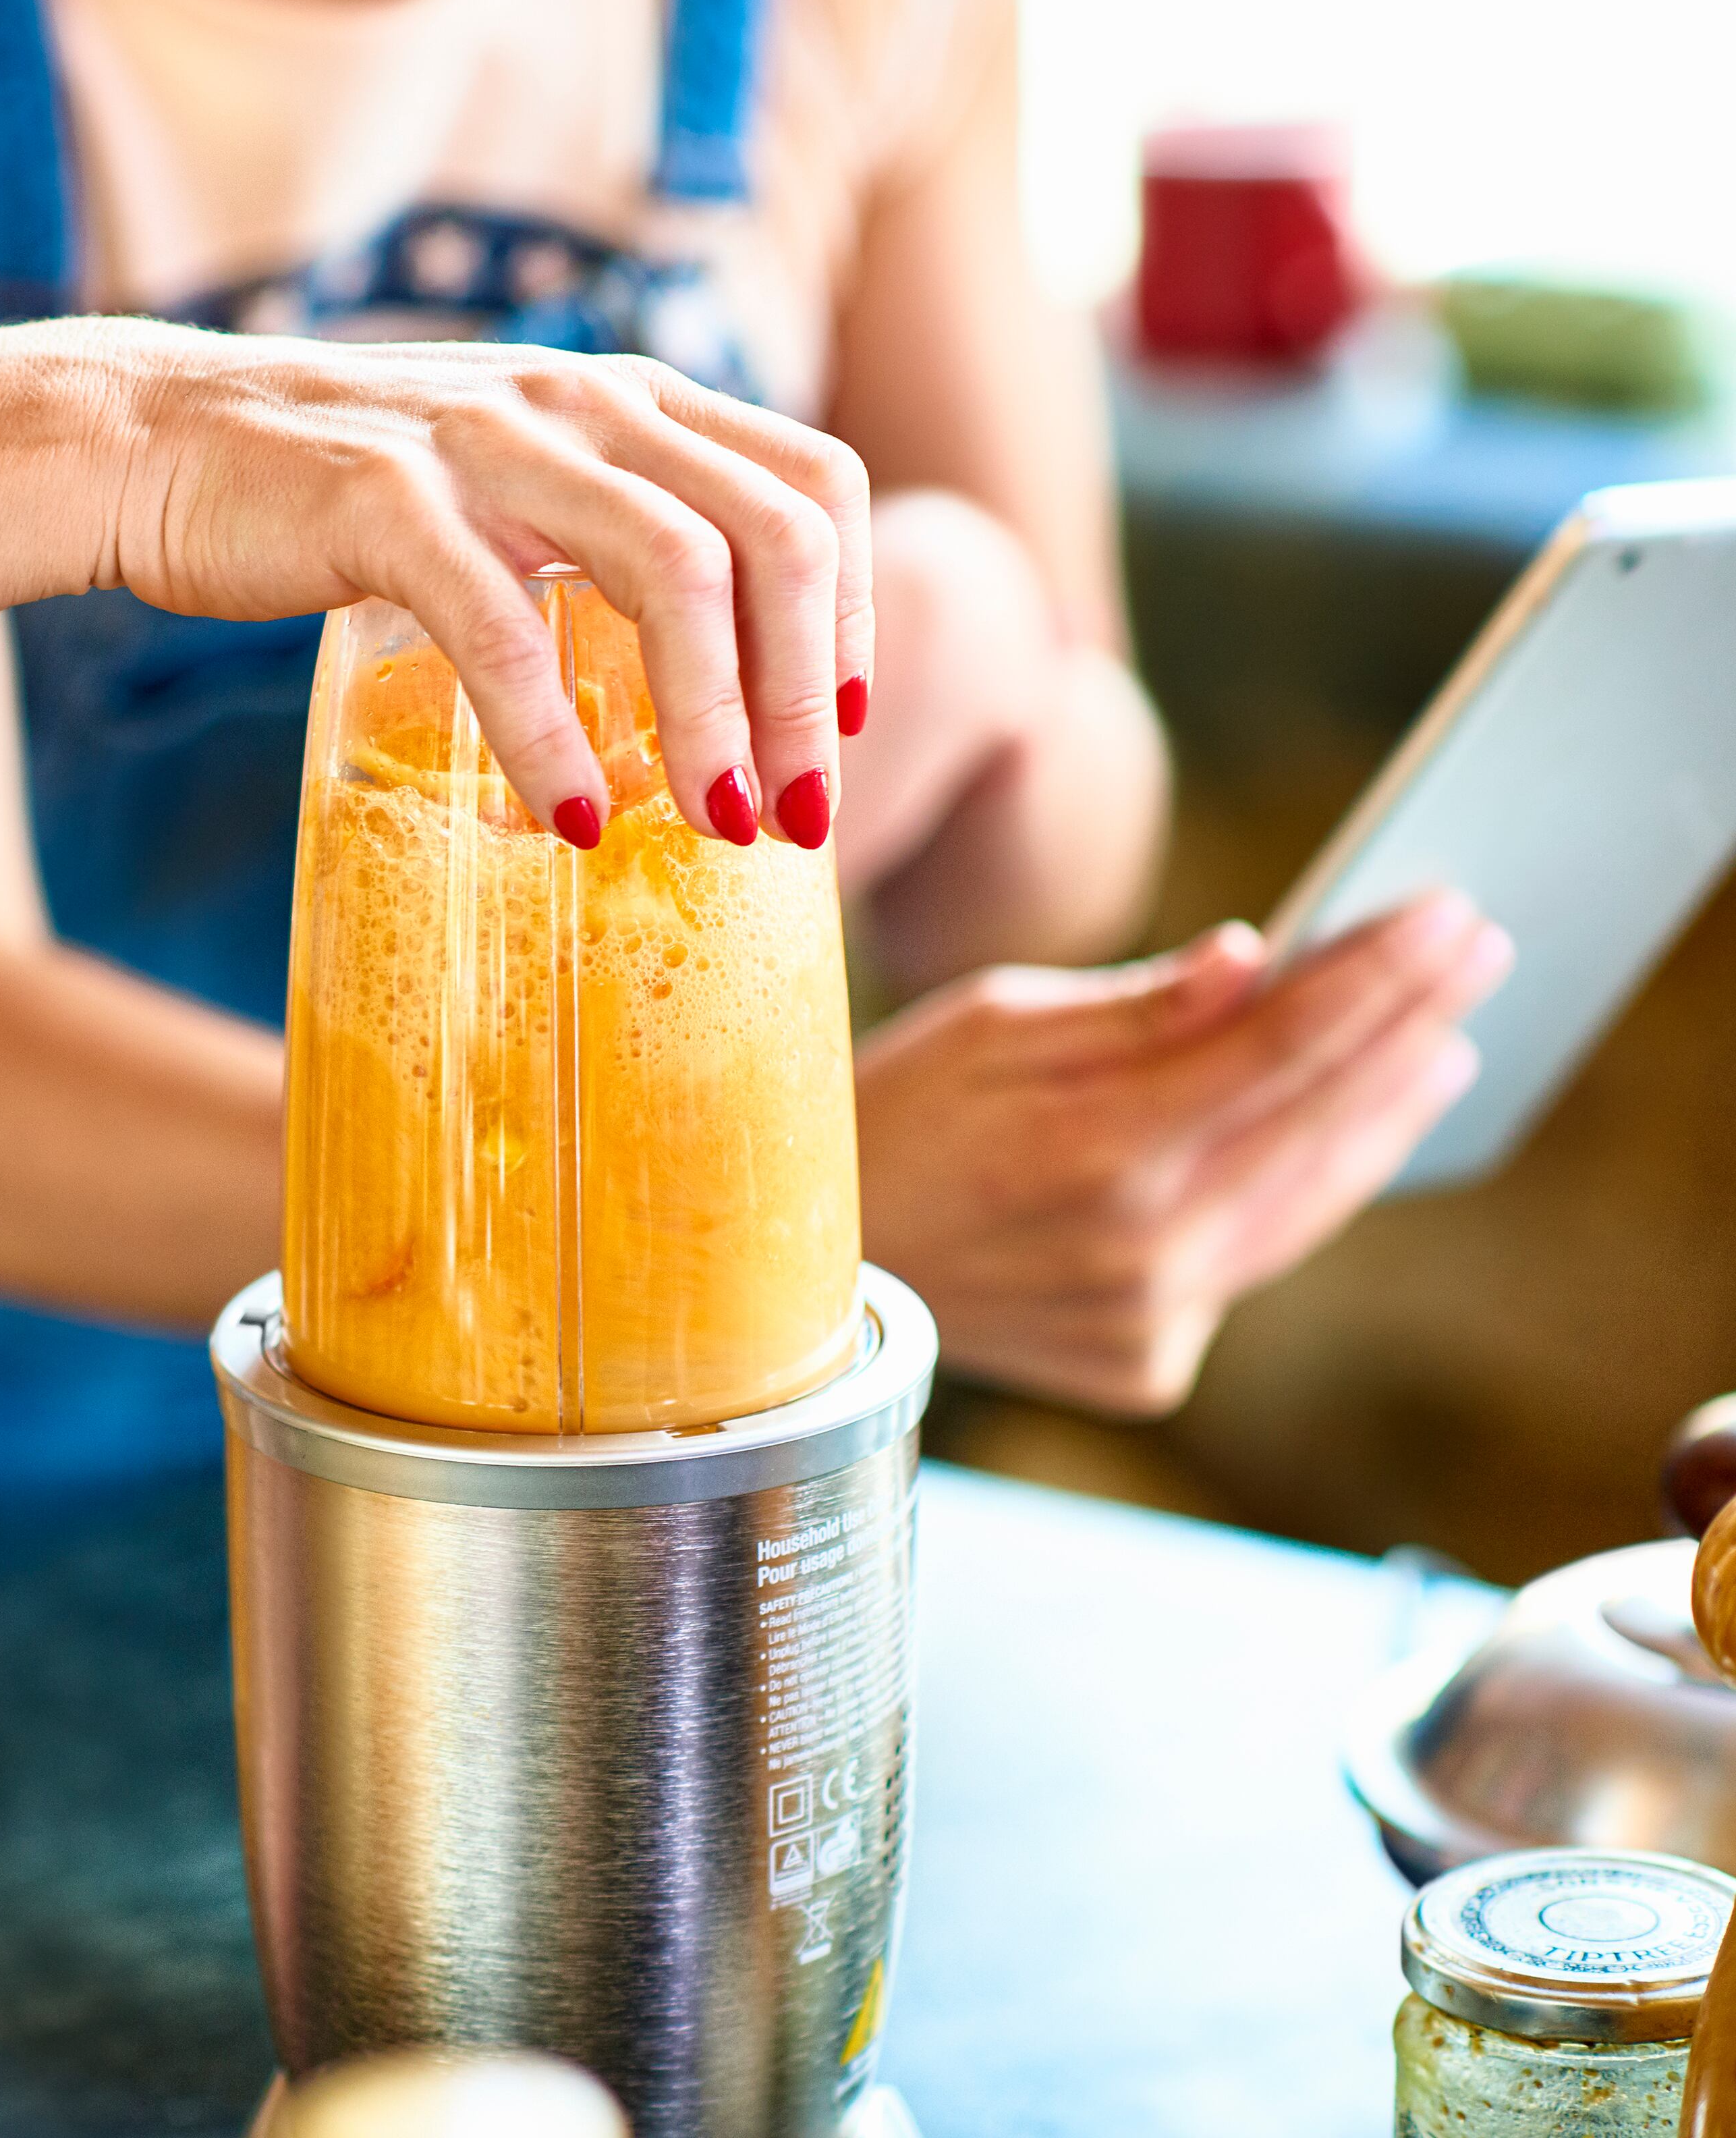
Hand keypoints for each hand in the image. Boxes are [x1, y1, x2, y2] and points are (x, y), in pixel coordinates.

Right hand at [0, 327, 864, 853]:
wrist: (147, 441)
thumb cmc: (329, 494)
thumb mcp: (497, 489)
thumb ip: (596, 541)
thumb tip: (695, 683)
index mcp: (621, 397)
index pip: (809, 480)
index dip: (847, 612)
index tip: (833, 729)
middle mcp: (577, 402)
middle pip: (773, 534)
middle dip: (803, 691)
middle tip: (800, 817)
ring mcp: (484, 444)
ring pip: (673, 570)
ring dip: (712, 718)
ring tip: (715, 828)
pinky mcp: (386, 501)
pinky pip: (504, 624)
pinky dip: (550, 731)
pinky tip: (563, 820)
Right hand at [854, 890, 1511, 1414]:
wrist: (802, 1277)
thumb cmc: (882, 1118)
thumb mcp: (983, 1025)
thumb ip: (1133, 1008)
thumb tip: (1257, 961)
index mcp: (1093, 1150)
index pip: (1282, 1047)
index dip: (1378, 975)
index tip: (1449, 915)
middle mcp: (1137, 1249)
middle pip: (1318, 1123)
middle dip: (1409, 1027)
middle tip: (1478, 954)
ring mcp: (1149, 1320)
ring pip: (1309, 1205)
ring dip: (1384, 1117)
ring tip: (1442, 1046)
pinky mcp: (1147, 1365)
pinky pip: (1254, 1261)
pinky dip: (1307, 1193)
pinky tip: (1348, 1136)